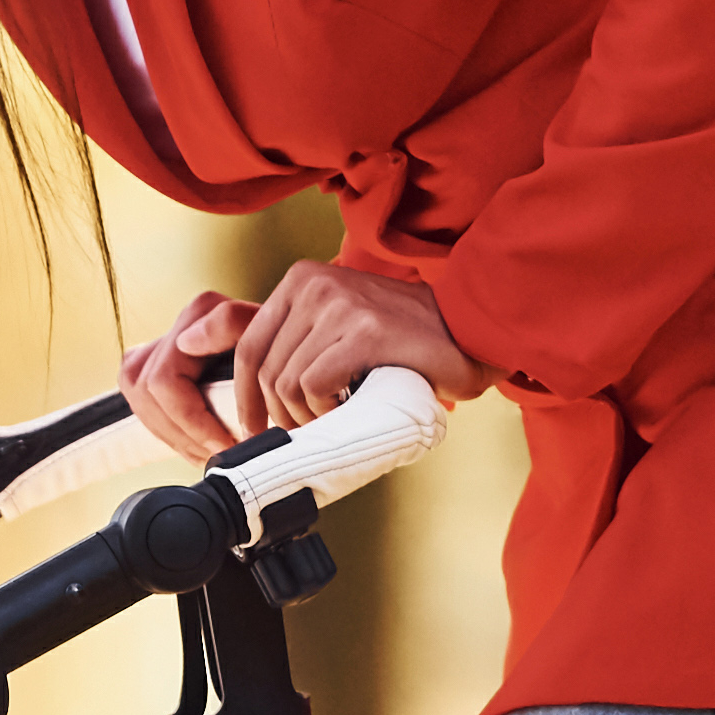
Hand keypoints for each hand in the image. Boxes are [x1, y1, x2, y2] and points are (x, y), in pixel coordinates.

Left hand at [126, 259, 488, 458]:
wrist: (471, 330)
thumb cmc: (406, 341)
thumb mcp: (341, 326)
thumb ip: (302, 343)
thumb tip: (257, 398)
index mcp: (301, 280)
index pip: (248, 345)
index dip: (244, 395)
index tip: (252, 427)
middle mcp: (314, 285)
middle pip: (265, 370)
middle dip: (279, 415)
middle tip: (306, 434)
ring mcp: (339, 305)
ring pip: (287, 382)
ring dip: (307, 416)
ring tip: (337, 418)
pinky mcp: (364, 331)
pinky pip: (314, 385)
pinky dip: (325, 409)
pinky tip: (348, 408)